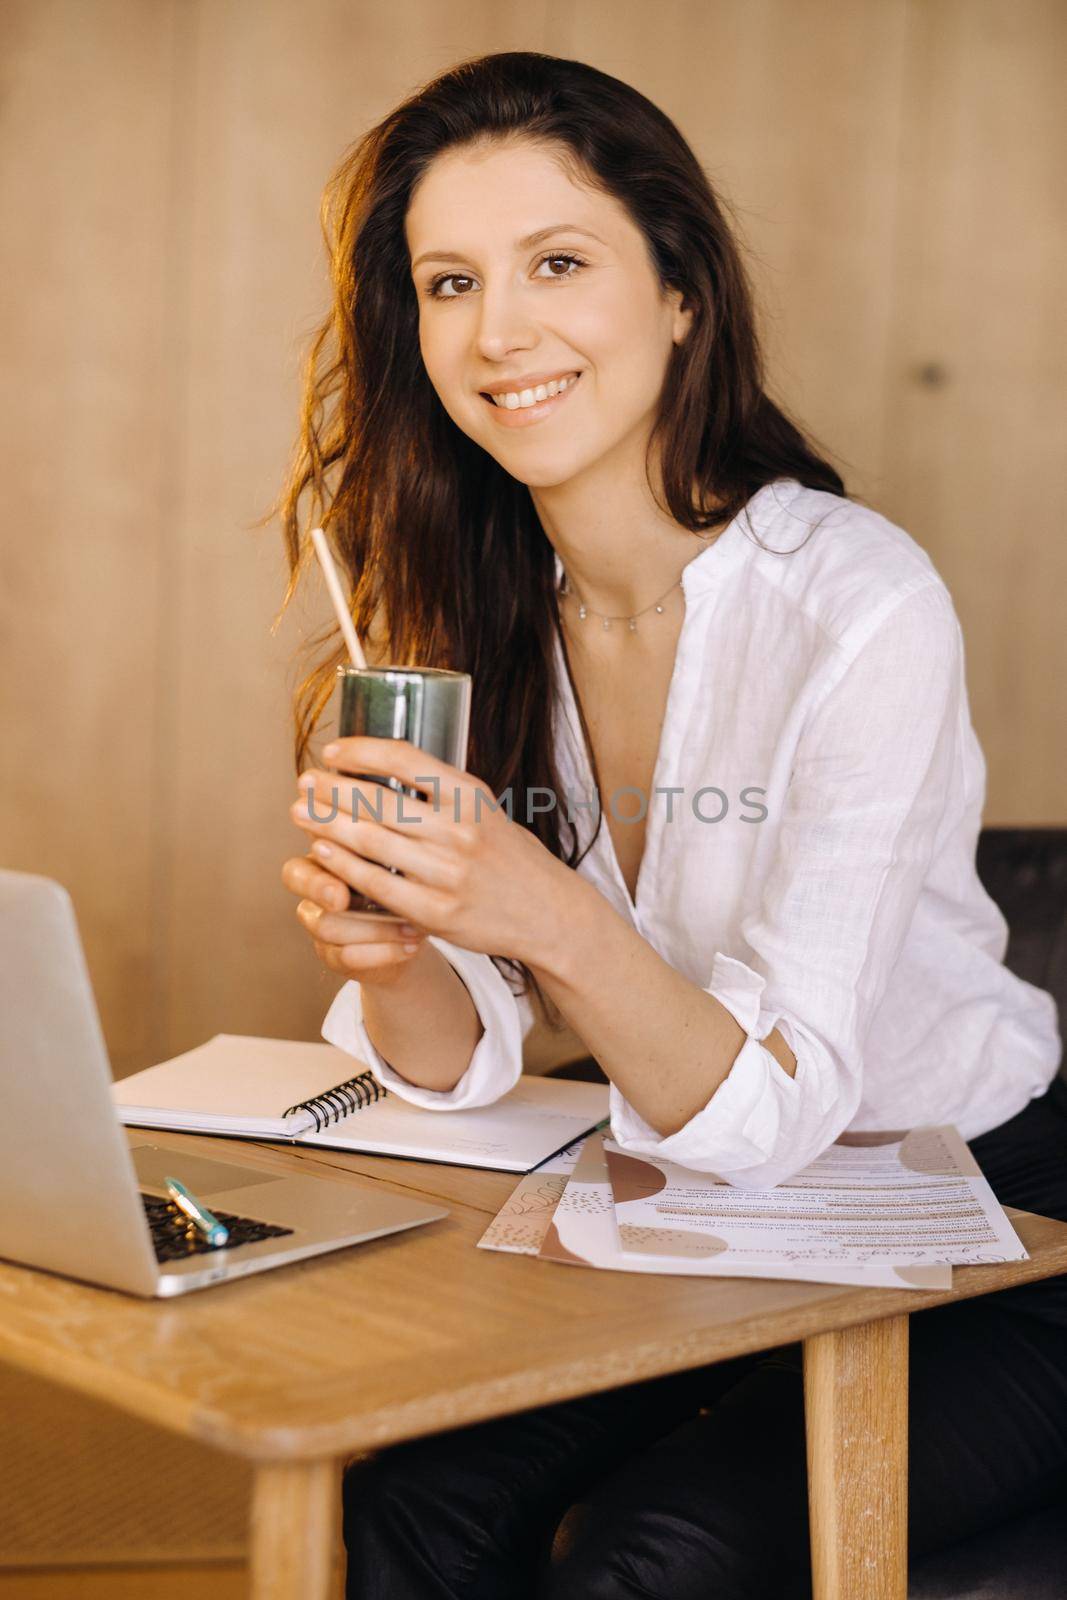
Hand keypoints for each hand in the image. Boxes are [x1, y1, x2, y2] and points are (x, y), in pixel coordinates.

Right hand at [280, 848, 429, 985]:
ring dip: (373, 927)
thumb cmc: (404, 878)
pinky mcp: (335, 957)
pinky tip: (412, 945)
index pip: (301, 854)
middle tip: (340, 897)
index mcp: (325, 858)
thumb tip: (397, 800)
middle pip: (300, 887)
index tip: (325, 849)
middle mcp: (316, 890)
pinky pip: (349, 957)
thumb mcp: (398, 856)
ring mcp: (321, 926)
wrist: (413, 928)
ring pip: (328, 926)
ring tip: (412, 926)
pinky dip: (384, 952)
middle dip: (319, 888)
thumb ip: (388, 835)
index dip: (311, 851)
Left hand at [288, 737, 570, 963]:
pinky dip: (343, 865)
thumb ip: (443, 792)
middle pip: (378, 800)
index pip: (406, 758)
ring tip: (301, 812)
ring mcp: (446, 873)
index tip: (331, 751)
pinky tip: (322, 851)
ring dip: (327, 824)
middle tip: (304, 781)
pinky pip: (377, 884)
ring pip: (370, 841)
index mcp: (471, 795)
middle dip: (331, 788)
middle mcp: (459, 830)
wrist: (547, 912)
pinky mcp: (435, 912)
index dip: (361, 750)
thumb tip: (383, 764)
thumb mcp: (485, 809)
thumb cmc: (508, 856)